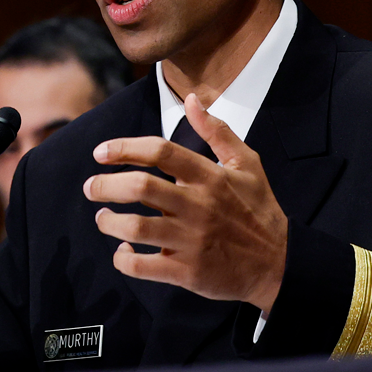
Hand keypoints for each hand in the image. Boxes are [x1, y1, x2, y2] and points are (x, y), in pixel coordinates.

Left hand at [85, 94, 287, 313]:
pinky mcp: (188, 272)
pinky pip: (143, 266)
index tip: (100, 152)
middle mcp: (198, 206)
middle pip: (140, 187)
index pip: (160, 152)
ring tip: (103, 218)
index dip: (124, 148)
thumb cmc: (259, 210)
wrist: (280, 265)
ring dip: (109, 222)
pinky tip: (122, 251)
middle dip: (106, 185)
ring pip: (136, 227)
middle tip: (91, 187)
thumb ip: (216, 131)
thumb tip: (191, 99)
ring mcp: (192, 240)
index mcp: (210, 177)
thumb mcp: (247, 164)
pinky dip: (124, 259)